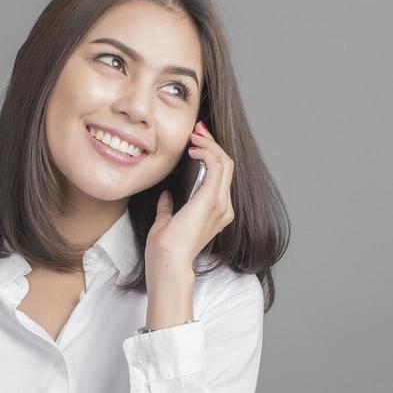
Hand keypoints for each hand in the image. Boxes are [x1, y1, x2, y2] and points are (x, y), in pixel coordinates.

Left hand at [147, 120, 235, 269]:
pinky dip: (207, 152)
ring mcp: (220, 204)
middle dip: (212, 144)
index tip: (195, 142)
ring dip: (210, 144)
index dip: (210, 155)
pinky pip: (218, 166)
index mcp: (215, 212)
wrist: (168, 262)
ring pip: (225, 163)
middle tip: (197, 130)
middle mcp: (223, 207)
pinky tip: (193, 148)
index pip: (220, 176)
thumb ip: (168, 208)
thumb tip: (166, 196)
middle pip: (226, 166)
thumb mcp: (166, 223)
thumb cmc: (166, 250)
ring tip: (195, 134)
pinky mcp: (211, 199)